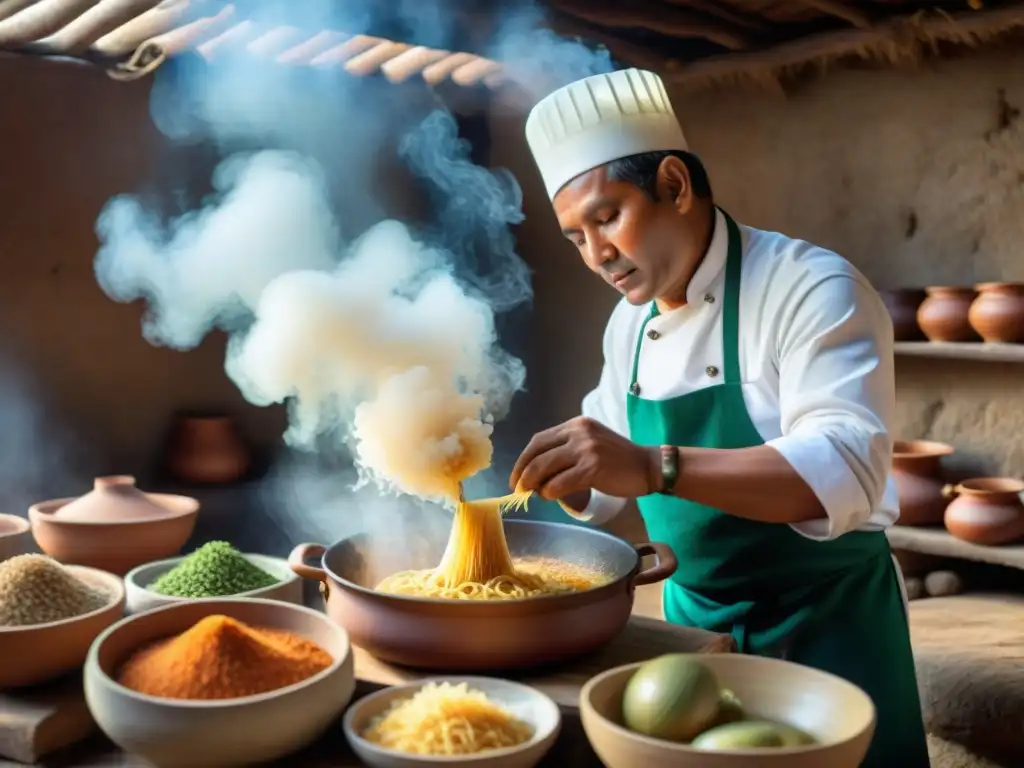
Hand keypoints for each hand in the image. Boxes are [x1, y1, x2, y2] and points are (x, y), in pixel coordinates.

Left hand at [510, 417, 659, 499]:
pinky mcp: (592, 468)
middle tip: (518, 490)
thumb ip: (567, 451)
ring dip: (533, 485)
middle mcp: (579, 433)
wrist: (649, 466)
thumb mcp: (591, 444)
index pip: (538, 440)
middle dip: (522, 473)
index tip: (516, 476)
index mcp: (576, 425)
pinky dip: (549, 492)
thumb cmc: (619, 460)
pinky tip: (550, 497)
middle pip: (537, 453)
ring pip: (544, 468)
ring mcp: (586, 449)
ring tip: (534, 495)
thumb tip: (536, 474)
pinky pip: (559, 483)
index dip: (523, 459)